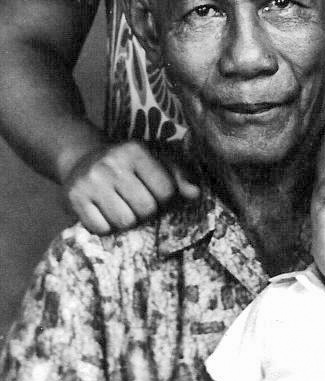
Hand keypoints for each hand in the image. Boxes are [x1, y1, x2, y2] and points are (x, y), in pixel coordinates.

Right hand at [62, 140, 199, 233]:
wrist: (81, 157)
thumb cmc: (127, 163)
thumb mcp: (155, 158)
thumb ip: (179, 174)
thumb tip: (195, 194)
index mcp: (135, 151)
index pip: (165, 190)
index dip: (165, 198)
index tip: (155, 193)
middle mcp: (111, 164)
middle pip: (145, 209)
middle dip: (146, 212)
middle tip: (137, 203)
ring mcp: (90, 181)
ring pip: (124, 222)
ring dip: (127, 221)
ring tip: (122, 207)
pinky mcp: (74, 198)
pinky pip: (100, 229)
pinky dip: (106, 227)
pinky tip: (104, 212)